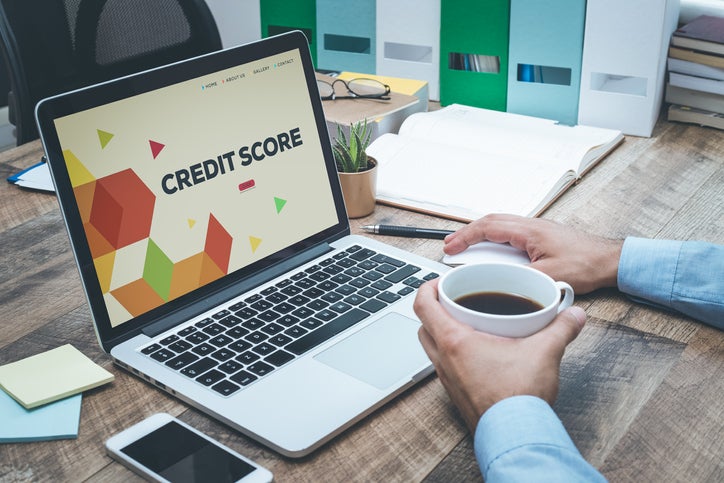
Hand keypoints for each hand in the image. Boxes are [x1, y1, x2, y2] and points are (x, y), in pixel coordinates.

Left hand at [414, 278, 586, 432]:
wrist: (516, 436)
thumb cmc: (518, 398)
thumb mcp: (544, 352)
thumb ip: (561, 328)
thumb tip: (573, 315)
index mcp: (454, 341)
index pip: (423, 306)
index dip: (426, 288)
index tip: (440, 282)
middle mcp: (444, 360)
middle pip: (423, 326)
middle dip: (434, 310)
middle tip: (454, 302)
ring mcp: (448, 379)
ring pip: (432, 348)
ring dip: (442, 333)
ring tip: (467, 325)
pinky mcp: (457, 394)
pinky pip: (445, 367)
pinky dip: (453, 355)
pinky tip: (479, 354)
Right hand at [443, 213, 622, 293]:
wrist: (610, 260)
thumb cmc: (587, 264)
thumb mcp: (551, 277)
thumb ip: (522, 279)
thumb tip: (499, 282)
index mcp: (529, 231)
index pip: (488, 227)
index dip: (465, 236)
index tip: (450, 246)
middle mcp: (531, 225)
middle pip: (490, 221)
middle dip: (467, 233)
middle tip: (451, 245)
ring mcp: (536, 229)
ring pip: (500, 224)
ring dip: (480, 234)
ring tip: (466, 247)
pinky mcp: (542, 236)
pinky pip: (510, 231)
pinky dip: (494, 238)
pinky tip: (492, 250)